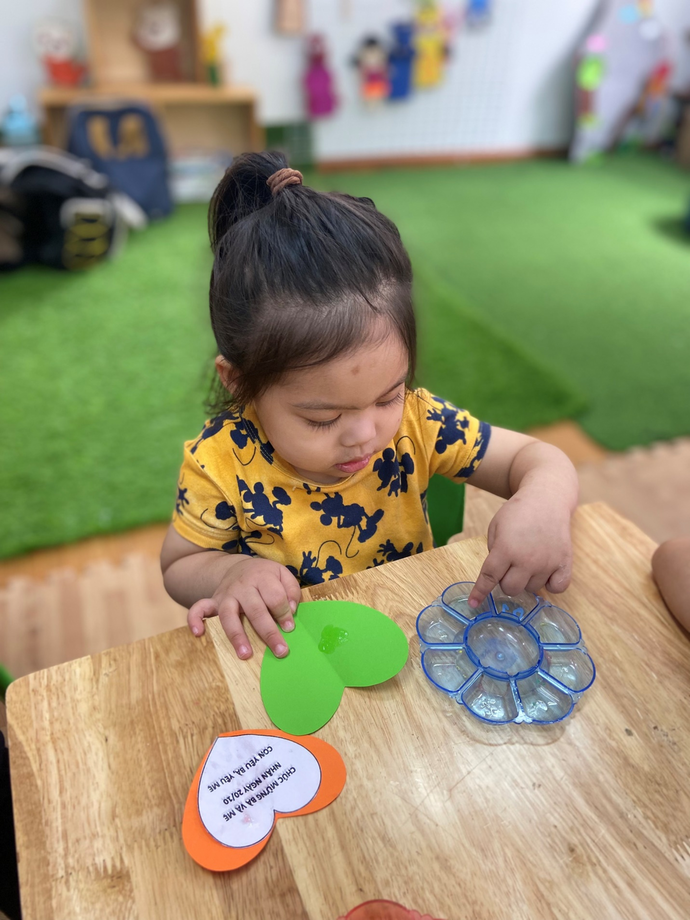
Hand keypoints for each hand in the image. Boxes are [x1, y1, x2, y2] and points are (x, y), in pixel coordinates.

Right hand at [187, 557, 300, 659]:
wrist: (241, 567)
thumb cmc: (266, 576)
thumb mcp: (282, 575)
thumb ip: (291, 590)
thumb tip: (290, 611)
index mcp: (262, 577)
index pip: (275, 598)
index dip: (284, 614)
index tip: (289, 628)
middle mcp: (243, 586)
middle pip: (256, 610)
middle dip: (269, 632)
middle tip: (281, 651)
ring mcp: (226, 595)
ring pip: (228, 615)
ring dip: (236, 635)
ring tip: (245, 654)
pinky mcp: (213, 602)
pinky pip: (199, 608)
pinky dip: (195, 619)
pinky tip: (198, 634)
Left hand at [468, 491, 572, 608]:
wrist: (547, 498)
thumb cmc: (518, 512)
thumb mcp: (496, 526)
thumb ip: (494, 551)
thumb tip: (498, 574)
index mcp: (506, 549)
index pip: (489, 577)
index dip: (480, 592)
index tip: (474, 603)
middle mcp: (527, 559)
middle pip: (511, 589)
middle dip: (505, 581)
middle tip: (510, 566)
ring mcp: (547, 563)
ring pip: (532, 589)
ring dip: (527, 580)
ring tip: (529, 560)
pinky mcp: (564, 563)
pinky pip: (558, 588)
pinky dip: (551, 585)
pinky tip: (546, 573)